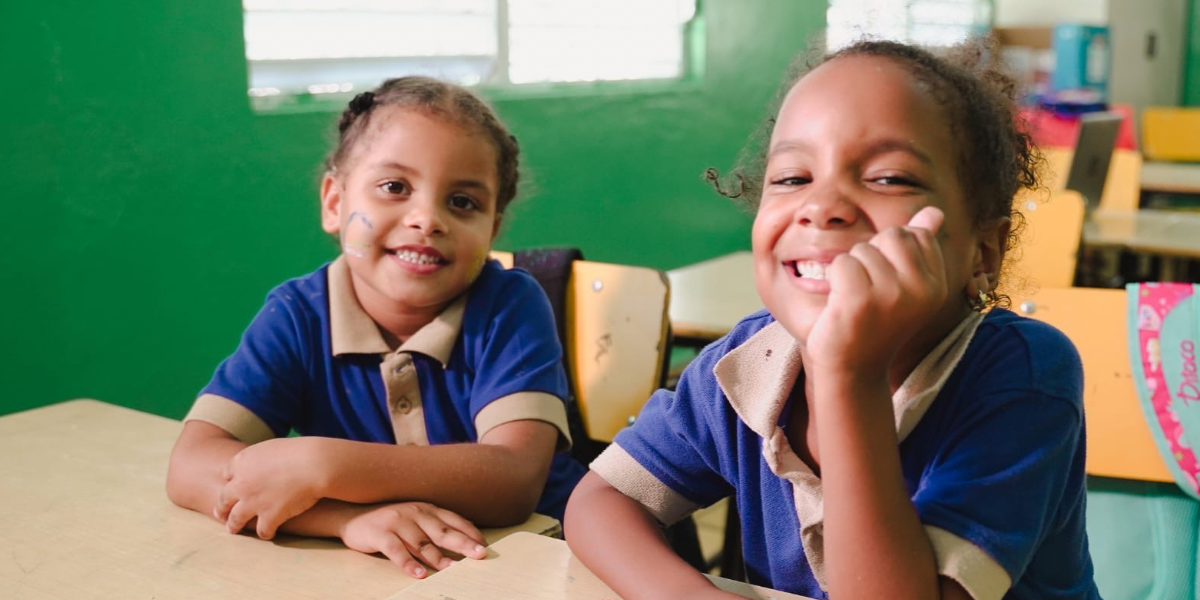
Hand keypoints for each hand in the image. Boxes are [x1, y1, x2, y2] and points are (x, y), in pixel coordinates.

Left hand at [214, 437, 326, 538]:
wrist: (314, 464)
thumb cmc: (300, 452)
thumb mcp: (273, 447)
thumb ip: (262, 458)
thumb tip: (264, 465)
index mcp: (242, 462)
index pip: (226, 474)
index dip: (230, 481)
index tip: (233, 486)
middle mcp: (242, 483)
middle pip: (223, 499)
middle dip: (221, 508)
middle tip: (220, 514)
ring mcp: (253, 502)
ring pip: (236, 520)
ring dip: (234, 526)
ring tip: (233, 530)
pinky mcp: (269, 516)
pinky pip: (261, 531)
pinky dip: (265, 533)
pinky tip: (268, 533)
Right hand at [340, 502, 487, 578]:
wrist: (352, 516)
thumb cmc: (390, 521)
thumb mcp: (415, 517)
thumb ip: (436, 526)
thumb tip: (466, 537)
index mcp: (426, 509)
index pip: (454, 520)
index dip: (470, 533)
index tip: (485, 546)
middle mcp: (414, 513)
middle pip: (443, 531)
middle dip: (463, 543)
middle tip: (480, 555)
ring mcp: (397, 522)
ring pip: (422, 543)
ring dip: (438, 558)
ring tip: (453, 570)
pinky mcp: (380, 534)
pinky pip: (397, 551)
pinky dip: (408, 564)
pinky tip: (419, 574)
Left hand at [806, 206, 947, 374]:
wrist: (853, 368)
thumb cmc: (876, 323)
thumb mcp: (905, 286)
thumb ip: (920, 247)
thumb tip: (933, 212)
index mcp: (937, 286)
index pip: (916, 235)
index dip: (891, 253)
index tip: (887, 285)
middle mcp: (921, 290)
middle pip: (892, 235)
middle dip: (872, 256)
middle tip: (869, 292)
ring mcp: (892, 296)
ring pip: (863, 249)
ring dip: (851, 270)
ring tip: (855, 301)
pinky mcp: (860, 301)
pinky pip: (842, 263)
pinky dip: (835, 279)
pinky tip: (841, 304)